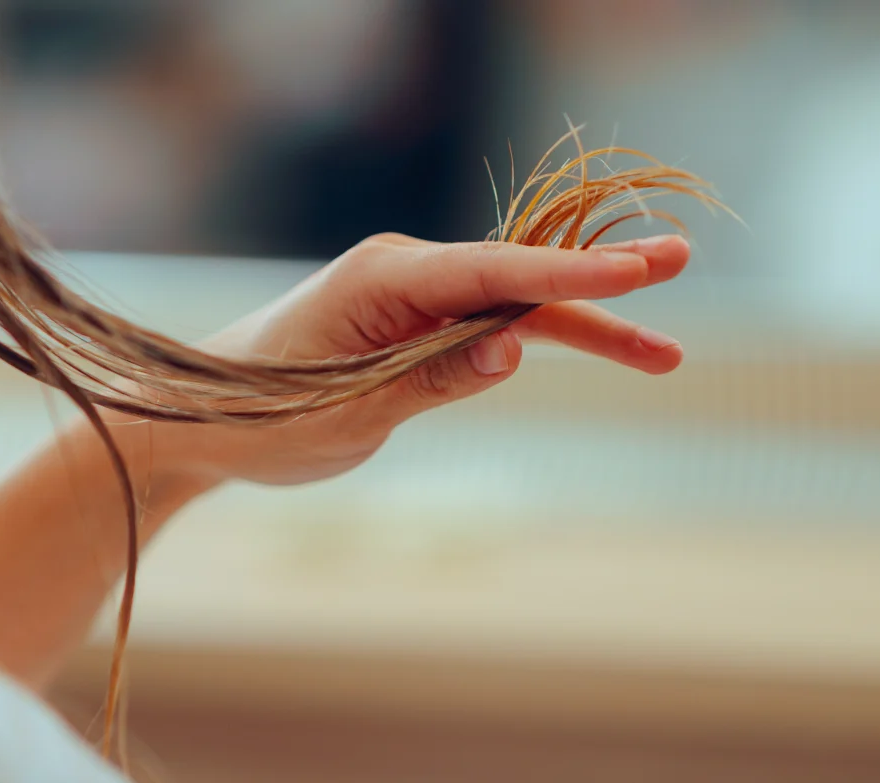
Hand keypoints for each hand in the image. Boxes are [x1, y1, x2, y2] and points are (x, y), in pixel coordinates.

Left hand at [116, 232, 688, 490]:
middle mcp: (404, 272)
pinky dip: (540, 342)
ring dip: (584, 325)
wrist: (201, 421)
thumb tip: (515, 348)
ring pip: (515, 306)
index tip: (634, 270)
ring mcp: (413, 296)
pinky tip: (602, 350)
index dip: (567, 271)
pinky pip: (490, 325)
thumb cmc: (261, 416)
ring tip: (664, 353)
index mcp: (381, 279)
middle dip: (598, 281)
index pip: (491, 270)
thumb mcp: (349, 413)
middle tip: (678, 264)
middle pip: (517, 277)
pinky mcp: (415, 323)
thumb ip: (433, 379)